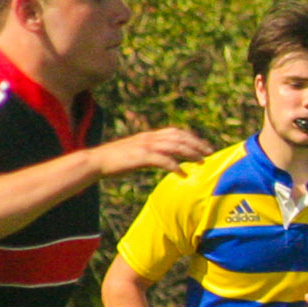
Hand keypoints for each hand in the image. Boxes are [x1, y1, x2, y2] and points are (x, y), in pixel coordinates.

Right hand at [91, 128, 211, 179]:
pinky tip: (183, 174)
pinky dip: (175, 166)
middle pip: (179, 137)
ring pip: (175, 147)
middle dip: (197, 144)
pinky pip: (163, 161)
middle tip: (210, 153)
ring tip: (201, 162)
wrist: (97, 162)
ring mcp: (145, 146)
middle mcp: (149, 138)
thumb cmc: (117, 160)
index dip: (192, 138)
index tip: (204, 146)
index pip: (176, 132)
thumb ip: (153, 152)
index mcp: (149, 135)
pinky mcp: (141, 157)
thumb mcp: (138, 152)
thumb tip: (169, 160)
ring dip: (190, 154)